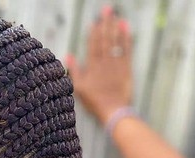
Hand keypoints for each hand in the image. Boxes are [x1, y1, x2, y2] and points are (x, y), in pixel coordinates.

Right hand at [65, 5, 133, 125]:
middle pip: (105, 39)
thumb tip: (68, 56)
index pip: (93, 45)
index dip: (93, 32)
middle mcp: (104, 62)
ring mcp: (116, 64)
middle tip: (107, 10)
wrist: (112, 110)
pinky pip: (126, 50)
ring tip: (116, 16)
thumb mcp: (79, 88)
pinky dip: (126, 38)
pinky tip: (126, 28)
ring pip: (115, 42)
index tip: (94, 21)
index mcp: (92, 66)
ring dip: (116, 27)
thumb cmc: (94, 101)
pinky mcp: (126, 68)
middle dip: (105, 23)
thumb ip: (74, 70)